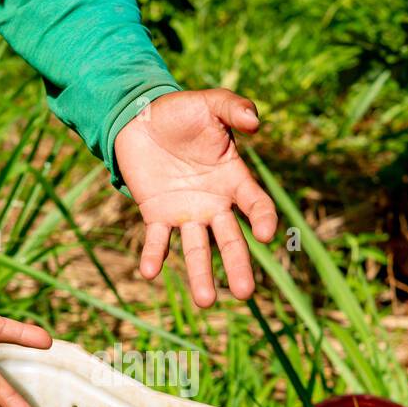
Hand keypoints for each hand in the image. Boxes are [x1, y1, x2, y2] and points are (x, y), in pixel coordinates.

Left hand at [114, 89, 277, 306]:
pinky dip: (154, 256)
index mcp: (234, 180)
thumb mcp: (210, 104)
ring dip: (201, 275)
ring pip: (198, 249)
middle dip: (238, 266)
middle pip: (231, 240)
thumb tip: (255, 123)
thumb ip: (234, 108)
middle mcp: (214, 204)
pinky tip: (150, 272)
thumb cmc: (183, 113)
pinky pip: (158, 240)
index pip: (256, 205)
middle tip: (244, 294)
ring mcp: (186, 213)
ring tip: (206, 302)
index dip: (263, 219)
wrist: (141, 119)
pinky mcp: (157, 215)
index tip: (266, 235)